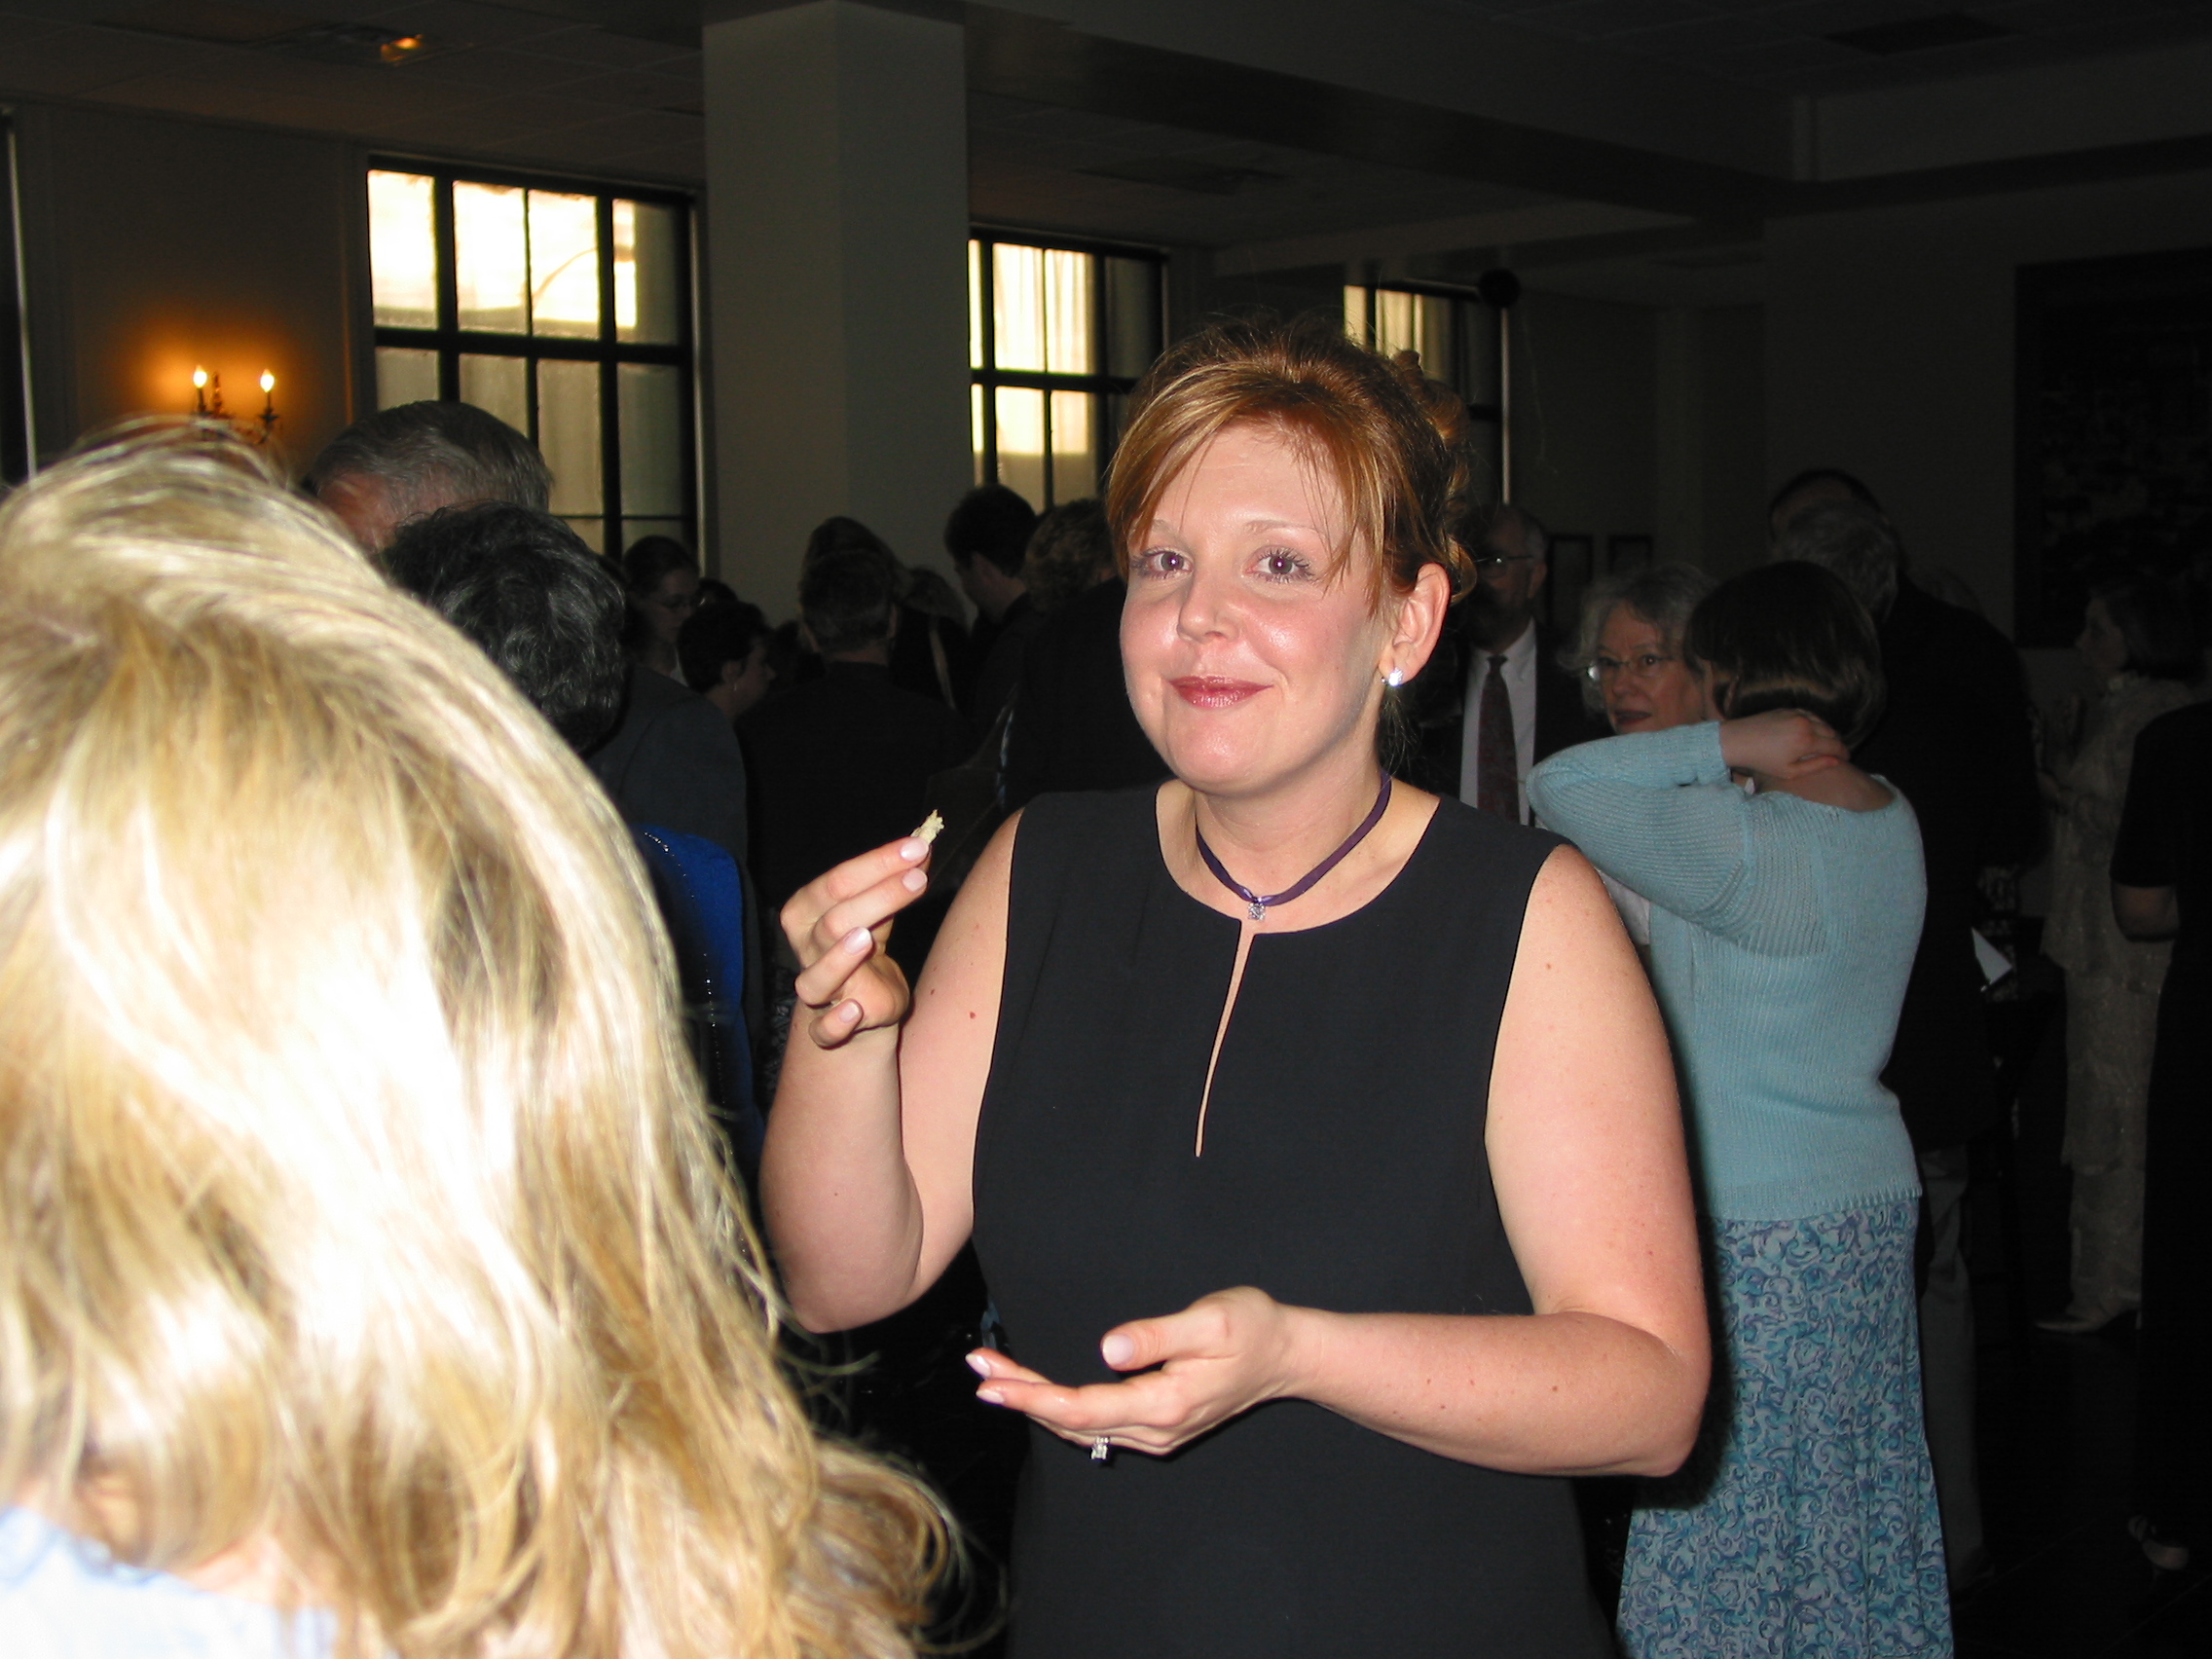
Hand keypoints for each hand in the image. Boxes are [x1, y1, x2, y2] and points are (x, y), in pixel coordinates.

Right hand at [782, 834, 931, 1048]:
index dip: (877, 863)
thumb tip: (920, 846)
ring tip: (866, 938)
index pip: (836, 882)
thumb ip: (892, 882)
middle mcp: (805, 949)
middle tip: (918, 879)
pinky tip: (853, 1010)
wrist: (859, 1007)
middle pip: (833, 922)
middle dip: (877, 898)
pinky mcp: (829, 1028)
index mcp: (807, 912)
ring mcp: (816, 990)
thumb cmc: (864, 949)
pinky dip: (835, 1022)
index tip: (917, 848)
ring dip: (840, 957)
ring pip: (818, 976)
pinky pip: (823, 1030)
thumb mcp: (876, 911)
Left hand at [967, 1286, 1299, 1456]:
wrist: (1286, 1354)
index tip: (994, 1380)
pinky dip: (1061, 1407)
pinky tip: (1039, 1391)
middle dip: (1022, 1395)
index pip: (1083, 1408)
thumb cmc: (1251, 1329)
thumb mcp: (1211, 1322)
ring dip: (1036, 1402)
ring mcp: (1158, 1433)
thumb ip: (1158, 1335)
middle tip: (979, 1368)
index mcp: (1165, 1404)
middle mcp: (1157, 1428)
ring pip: (1083, 1425)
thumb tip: (1108, 1350)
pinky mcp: (1159, 1424)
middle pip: (1073, 1420)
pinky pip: (1098, 1423)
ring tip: (995, 1375)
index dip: (1033, 1395)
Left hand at [1718, 708, 1846, 781]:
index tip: (1847, 758)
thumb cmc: (1762, 761)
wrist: (1737, 740)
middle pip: (1832, 732)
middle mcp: (1805, 724)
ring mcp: (1796, 714)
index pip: (1836, 746)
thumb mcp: (1790, 771)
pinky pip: (1810, 714)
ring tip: (1827, 743)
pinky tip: (1813, 731)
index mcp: (1807, 741)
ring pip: (1822, 722)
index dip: (1844, 753)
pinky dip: (1816, 722)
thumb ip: (1816, 766)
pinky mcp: (1788, 709)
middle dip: (1837, 743)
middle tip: (1838, 752)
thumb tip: (1837, 761)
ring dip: (1828, 732)